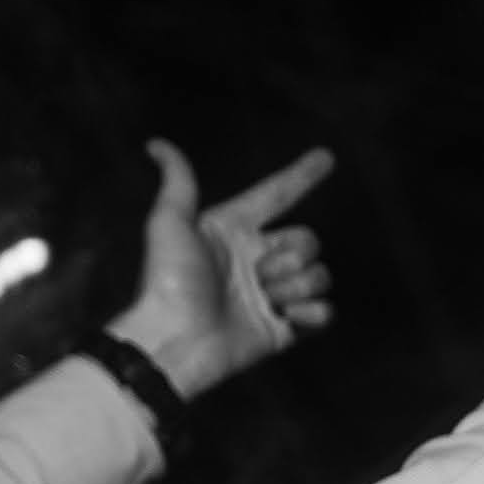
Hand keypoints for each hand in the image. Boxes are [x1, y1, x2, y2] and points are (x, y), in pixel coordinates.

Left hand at [109, 139, 335, 399]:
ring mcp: (273, 293)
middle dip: (291, 256)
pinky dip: (312, 314)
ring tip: (264, 300)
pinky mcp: (285, 327)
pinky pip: (324, 312)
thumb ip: (178, 182)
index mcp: (235, 230)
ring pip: (318, 274)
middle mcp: (257, 258)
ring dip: (295, 286)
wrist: (178, 338)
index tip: (326, 156)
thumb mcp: (169, 223)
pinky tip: (287, 317)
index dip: (301, 176)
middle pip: (307, 239)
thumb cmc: (169, 280)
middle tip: (258, 274)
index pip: (276, 196)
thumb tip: (156, 144)